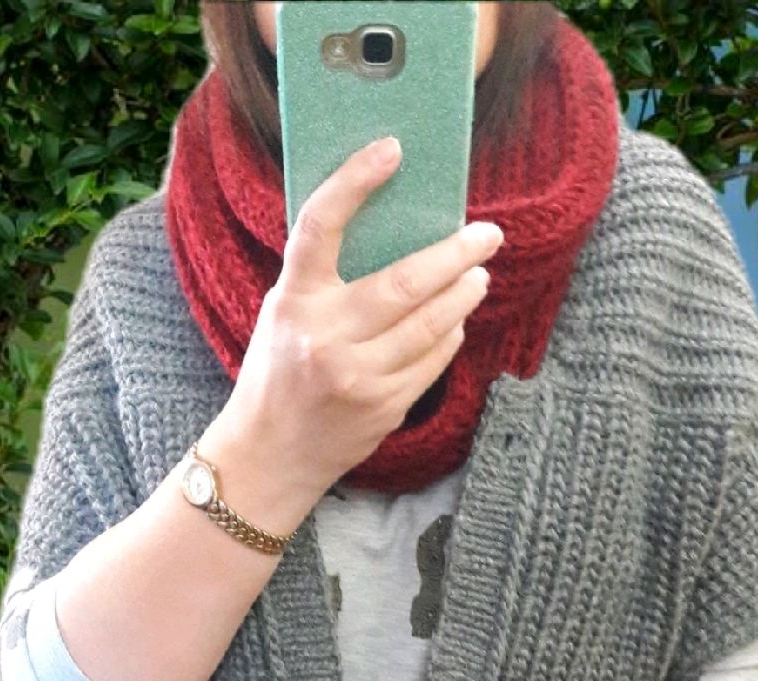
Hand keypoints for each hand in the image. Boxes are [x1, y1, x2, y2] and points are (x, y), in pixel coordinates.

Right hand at [218, 133, 504, 506]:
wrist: (270, 454)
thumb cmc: (277, 374)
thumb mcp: (284, 315)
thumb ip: (322, 280)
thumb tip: (392, 234)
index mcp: (293, 301)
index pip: (320, 225)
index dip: (354, 182)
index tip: (391, 150)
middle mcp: (325, 337)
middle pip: (404, 283)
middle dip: (455, 254)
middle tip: (487, 235)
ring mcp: (358, 376)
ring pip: (431, 324)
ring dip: (464, 294)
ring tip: (480, 275)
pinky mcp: (385, 406)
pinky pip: (433, 361)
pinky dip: (451, 335)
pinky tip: (459, 320)